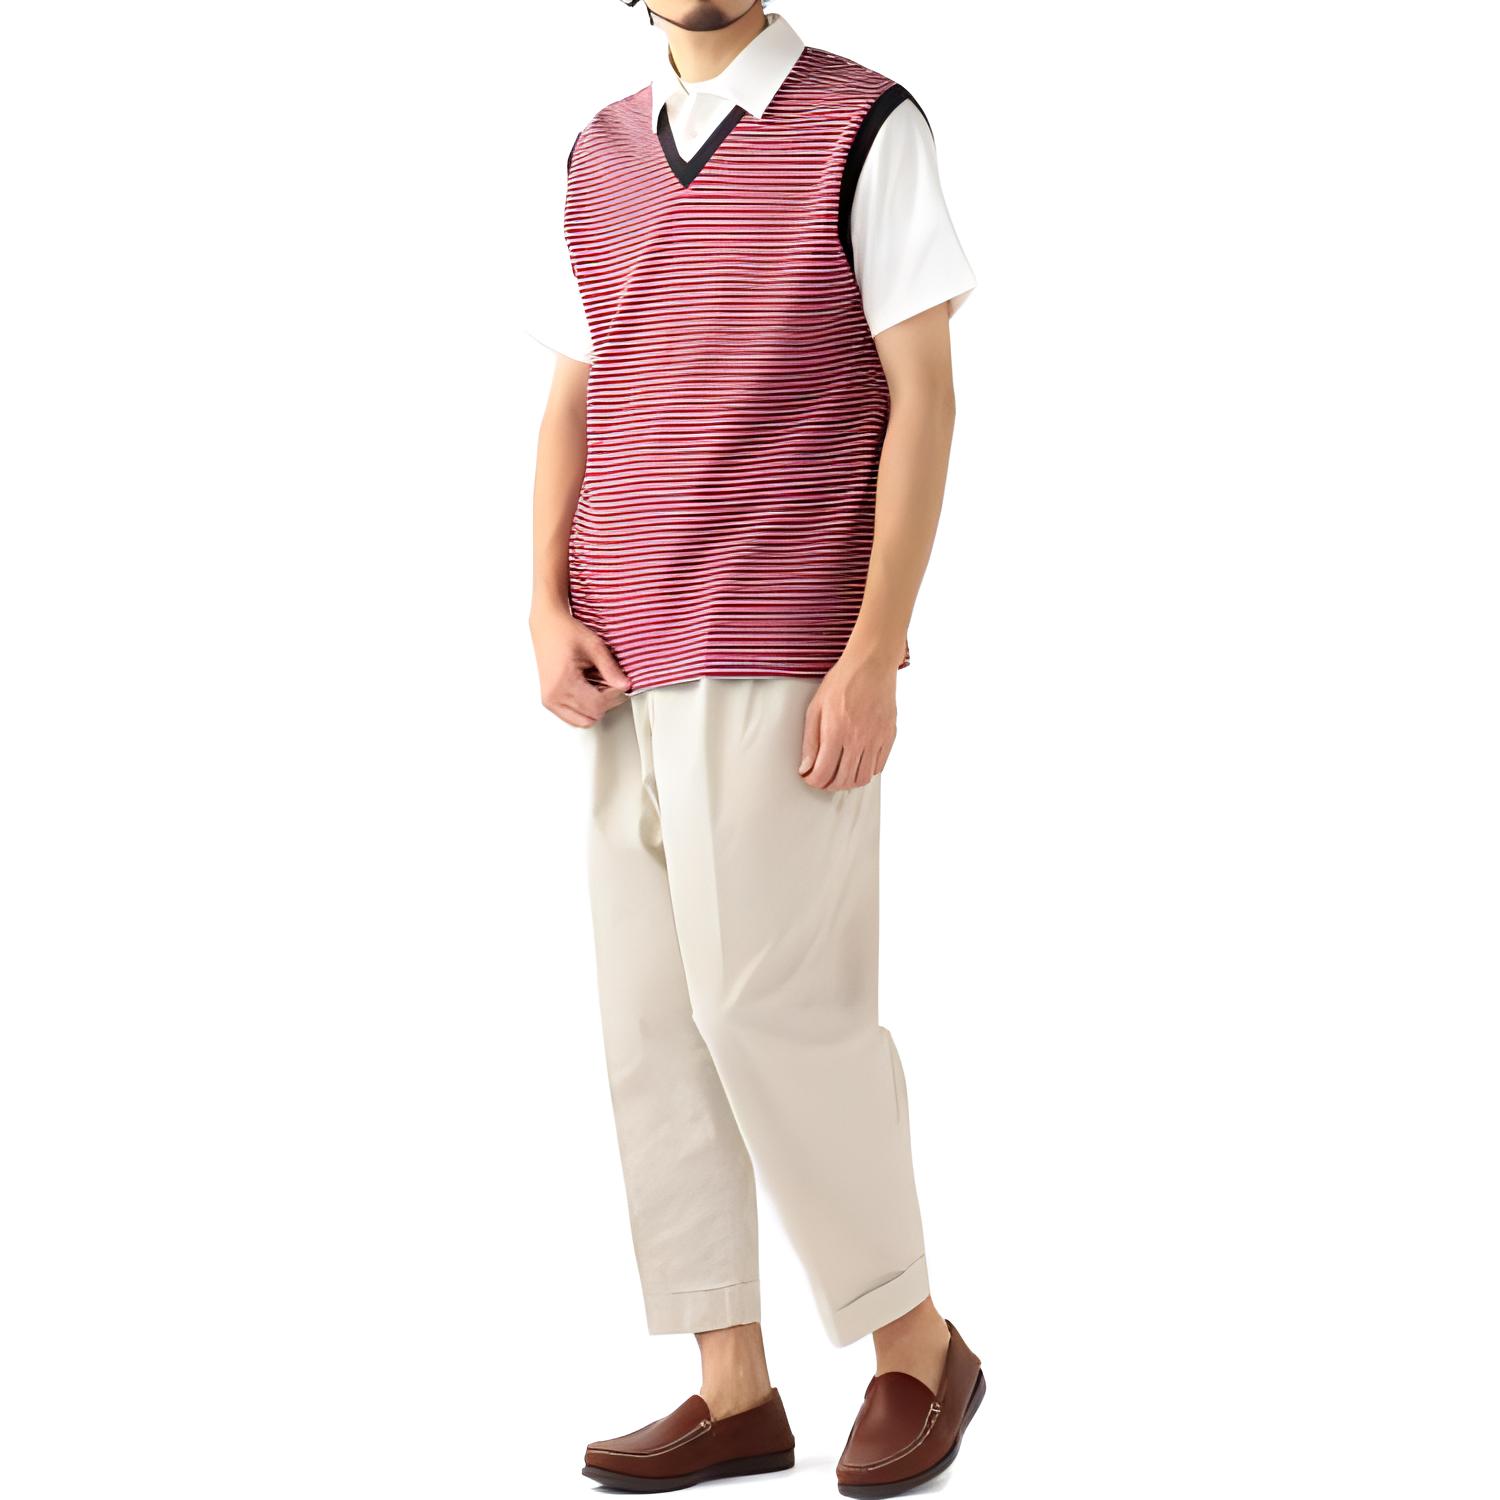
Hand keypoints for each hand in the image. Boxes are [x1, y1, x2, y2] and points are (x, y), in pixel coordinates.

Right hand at [530, 605, 628, 726]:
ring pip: (583, 721)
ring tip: (599, 685)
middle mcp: (553, 696)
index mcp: (563, 683)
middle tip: (610, 682)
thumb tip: (626, 686)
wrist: (547, 625)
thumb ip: (611, 669)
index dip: (614, 695)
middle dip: (606, 702)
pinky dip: (585, 708)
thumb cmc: (566, 632)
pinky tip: (589, 690)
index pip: (597, 705)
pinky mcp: (549, 701)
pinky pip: (573, 717)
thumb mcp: (594, 647)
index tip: (620, 681)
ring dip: (596, 707)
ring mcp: (549, 701)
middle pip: (591, 716)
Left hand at [799, 654, 897, 789]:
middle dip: (828, 785)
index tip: (809, 777)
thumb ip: (810, 741)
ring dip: (847, 782)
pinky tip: (856, 763)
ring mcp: (876, 739)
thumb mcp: (815, 708)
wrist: (871, 664)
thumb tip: (806, 768)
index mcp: (836, 731)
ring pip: (862, 778)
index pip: (823, 773)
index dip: (813, 781)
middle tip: (822, 778)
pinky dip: (865, 771)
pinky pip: (878, 767)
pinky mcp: (889, 736)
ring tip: (839, 774)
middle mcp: (858, 739)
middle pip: (843, 781)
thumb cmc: (842, 682)